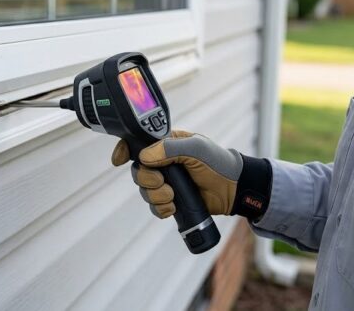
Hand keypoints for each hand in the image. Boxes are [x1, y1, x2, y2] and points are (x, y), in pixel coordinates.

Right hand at [111, 130, 271, 219]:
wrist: (235, 188)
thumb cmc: (218, 163)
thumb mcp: (196, 149)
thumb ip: (170, 148)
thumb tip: (144, 157)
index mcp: (166, 144)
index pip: (138, 143)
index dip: (124, 150)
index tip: (118, 160)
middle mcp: (163, 162)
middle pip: (138, 171)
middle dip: (147, 180)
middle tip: (164, 183)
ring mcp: (167, 182)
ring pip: (144, 191)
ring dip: (155, 196)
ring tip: (172, 197)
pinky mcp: (172, 200)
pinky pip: (154, 207)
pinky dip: (160, 209)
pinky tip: (173, 208)